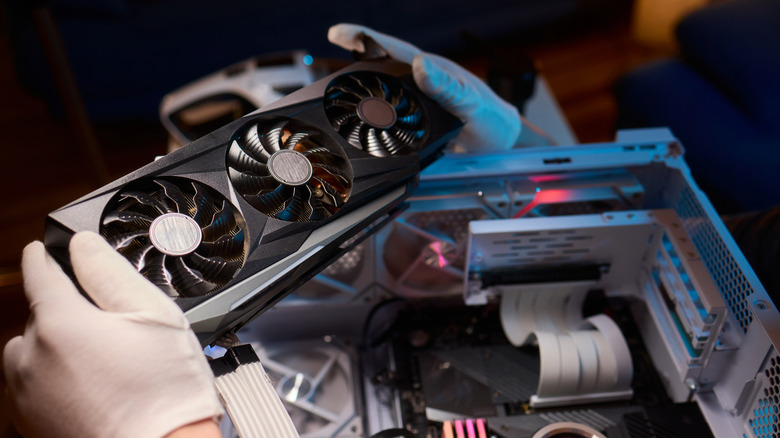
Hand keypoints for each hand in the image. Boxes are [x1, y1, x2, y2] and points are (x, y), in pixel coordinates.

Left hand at [3, 232, 222, 437]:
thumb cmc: (165, 391)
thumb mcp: (154, 315)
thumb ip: (111, 272)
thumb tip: (83, 245)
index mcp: (60, 323)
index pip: (38, 272)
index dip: (44, 256)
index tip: (43, 250)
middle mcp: (30, 357)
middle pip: (38, 315)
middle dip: (65, 310)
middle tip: (108, 325)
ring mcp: (25, 394)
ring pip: (28, 352)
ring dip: (52, 346)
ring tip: (98, 359)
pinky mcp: (28, 423)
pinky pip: (29, 385)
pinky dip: (50, 378)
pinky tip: (90, 386)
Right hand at [328, 23, 555, 150]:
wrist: (501, 145)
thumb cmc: (492, 120)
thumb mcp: (471, 104)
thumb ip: (448, 86)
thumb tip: (421, 64)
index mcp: (431, 71)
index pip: (391, 49)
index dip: (363, 38)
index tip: (337, 32)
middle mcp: (420, 83)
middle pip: (379, 68)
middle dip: (351, 61)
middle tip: (325, 64)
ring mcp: (416, 102)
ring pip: (380, 92)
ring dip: (358, 90)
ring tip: (332, 93)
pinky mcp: (415, 124)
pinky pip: (387, 115)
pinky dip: (370, 115)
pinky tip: (357, 123)